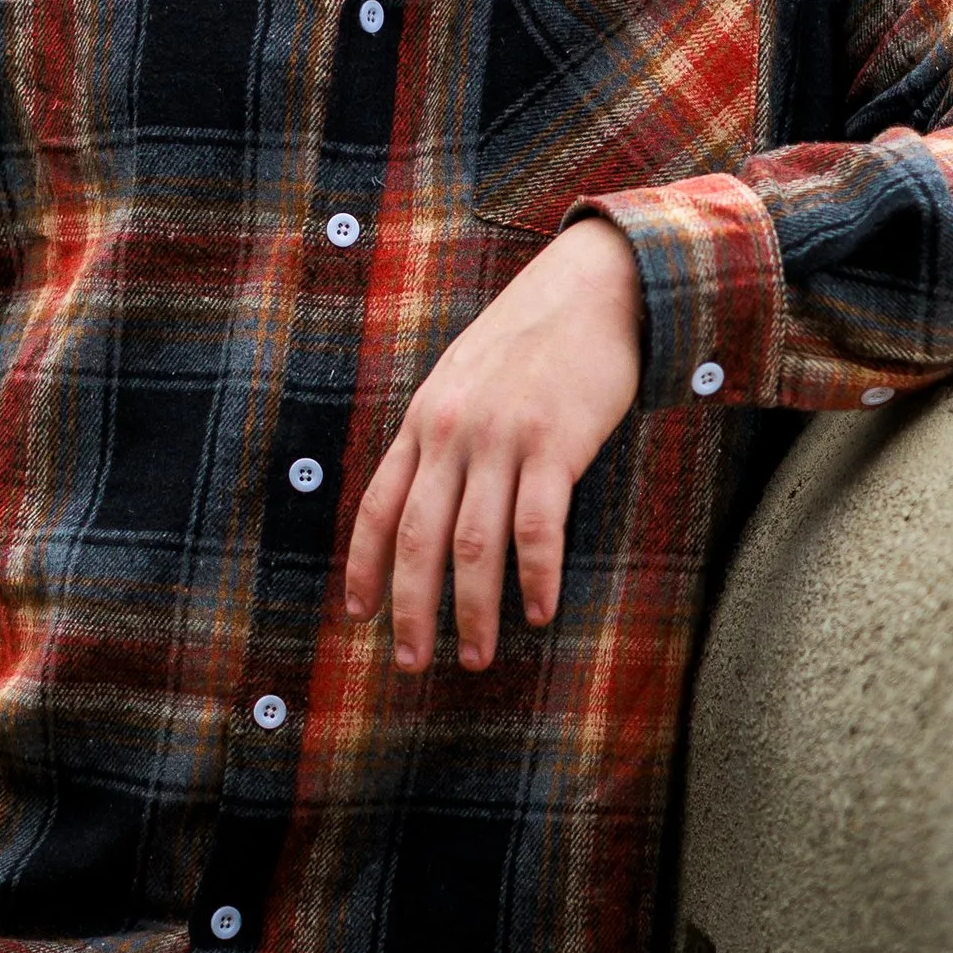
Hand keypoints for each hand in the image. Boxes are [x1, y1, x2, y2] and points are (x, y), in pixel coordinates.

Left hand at [346, 217, 642, 672]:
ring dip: (473, 610)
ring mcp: (502, 438)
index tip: (359, 616)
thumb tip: (426, 497)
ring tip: (476, 658)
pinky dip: (535, 576)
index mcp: (424, 419)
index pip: (379, 506)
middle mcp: (452, 432)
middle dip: (412, 609)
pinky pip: (537, 527)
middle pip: (419, 538)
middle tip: (411, 664)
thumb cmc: (532, 340)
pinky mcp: (554, 444)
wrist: (592, 289)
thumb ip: (442, 433)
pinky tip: (538, 612)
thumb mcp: (464, 378)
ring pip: (473, 544)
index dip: (366, 567)